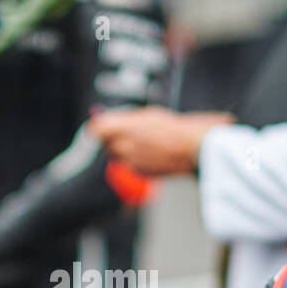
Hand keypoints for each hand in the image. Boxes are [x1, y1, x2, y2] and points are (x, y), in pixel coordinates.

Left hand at [89, 108, 234, 176]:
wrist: (191, 149)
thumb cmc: (173, 128)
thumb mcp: (146, 114)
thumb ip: (123, 119)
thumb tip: (106, 119)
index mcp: (121, 127)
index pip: (95, 129)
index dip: (97, 126)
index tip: (101, 124)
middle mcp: (122, 146)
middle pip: (105, 143)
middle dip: (111, 137)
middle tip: (124, 130)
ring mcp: (129, 162)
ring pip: (116, 154)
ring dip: (122, 148)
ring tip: (141, 140)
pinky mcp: (138, 172)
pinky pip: (128, 164)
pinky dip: (134, 158)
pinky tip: (149, 151)